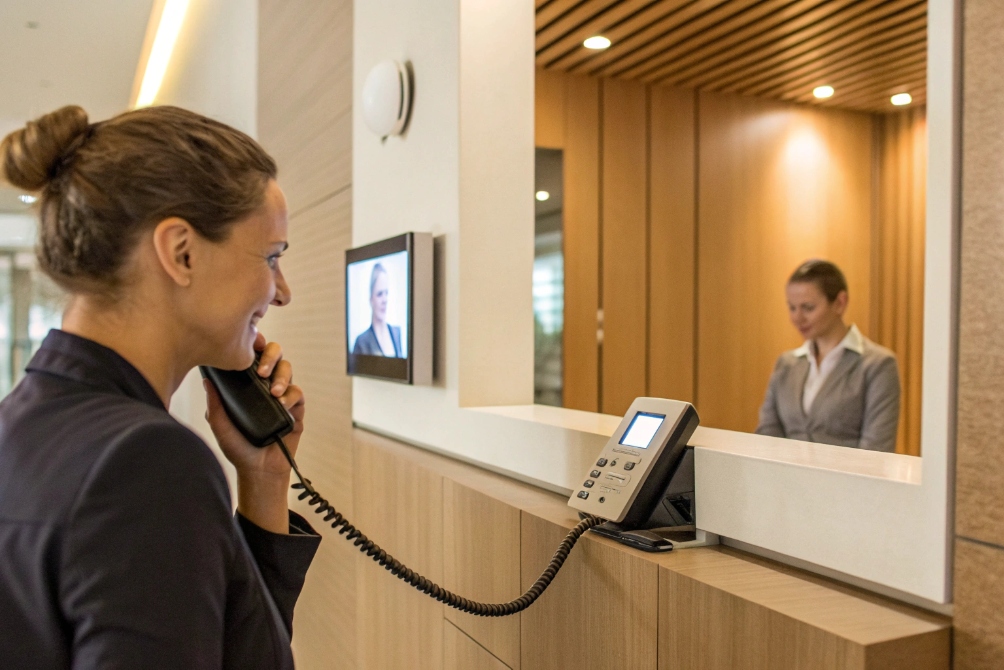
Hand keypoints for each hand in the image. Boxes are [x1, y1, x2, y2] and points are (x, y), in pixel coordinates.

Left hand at [204, 331, 305, 532]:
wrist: (257, 470)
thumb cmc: (237, 448)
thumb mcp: (220, 425)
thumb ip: (215, 404)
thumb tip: (207, 381)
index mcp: (247, 384)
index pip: (252, 356)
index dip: (254, 344)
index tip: (251, 342)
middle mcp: (265, 385)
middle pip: (275, 355)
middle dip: (270, 356)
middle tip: (261, 370)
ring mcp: (281, 395)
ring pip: (288, 370)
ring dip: (281, 376)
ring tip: (273, 391)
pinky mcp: (295, 409)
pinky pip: (297, 392)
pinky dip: (290, 395)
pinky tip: (281, 404)